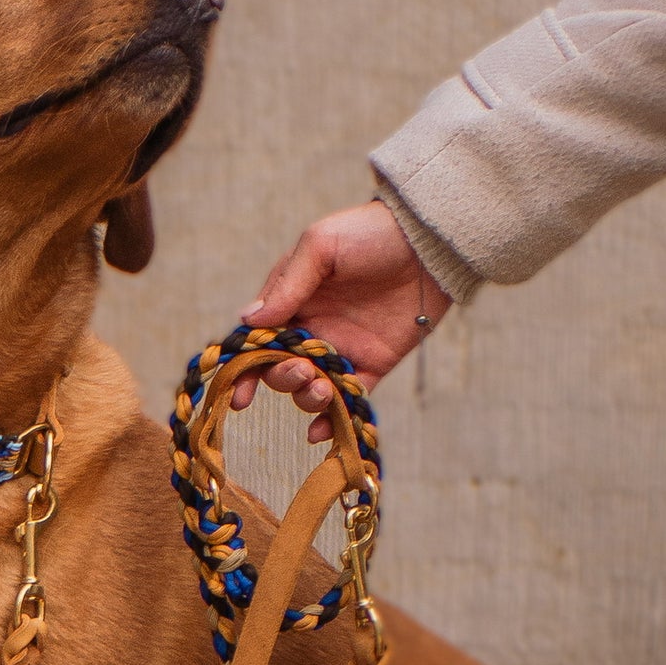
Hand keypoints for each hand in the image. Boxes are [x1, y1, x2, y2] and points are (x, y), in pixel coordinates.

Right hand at [231, 201, 450, 441]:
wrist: (427, 242)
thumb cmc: (369, 233)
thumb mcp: (320, 245)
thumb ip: (287, 285)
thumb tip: (249, 321)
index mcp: (291, 303)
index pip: (258, 342)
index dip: (244, 369)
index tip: (238, 394)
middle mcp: (311, 330)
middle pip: (280, 371)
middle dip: (282, 378)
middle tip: (302, 370)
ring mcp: (341, 350)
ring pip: (310, 389)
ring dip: (306, 397)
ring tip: (320, 387)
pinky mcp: (371, 365)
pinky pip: (347, 399)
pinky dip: (331, 420)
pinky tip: (321, 431)